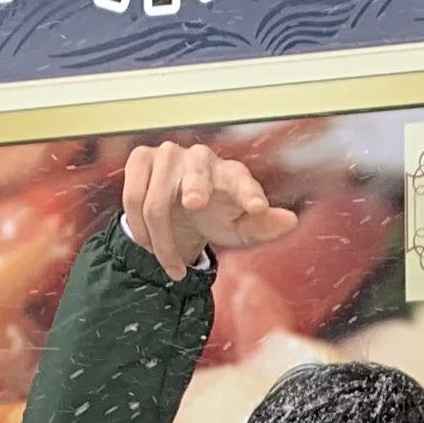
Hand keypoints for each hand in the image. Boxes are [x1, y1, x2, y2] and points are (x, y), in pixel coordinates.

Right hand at [119, 139, 298, 280]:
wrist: (181, 214)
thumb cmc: (217, 217)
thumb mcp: (241, 230)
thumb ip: (264, 227)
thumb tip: (290, 221)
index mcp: (231, 175)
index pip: (242, 180)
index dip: (249, 193)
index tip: (258, 208)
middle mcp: (201, 159)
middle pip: (197, 172)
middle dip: (196, 186)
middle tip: (194, 203)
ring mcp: (168, 156)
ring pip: (158, 200)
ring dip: (162, 240)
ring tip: (172, 266)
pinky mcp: (141, 159)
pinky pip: (133, 196)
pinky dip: (138, 226)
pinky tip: (149, 244)